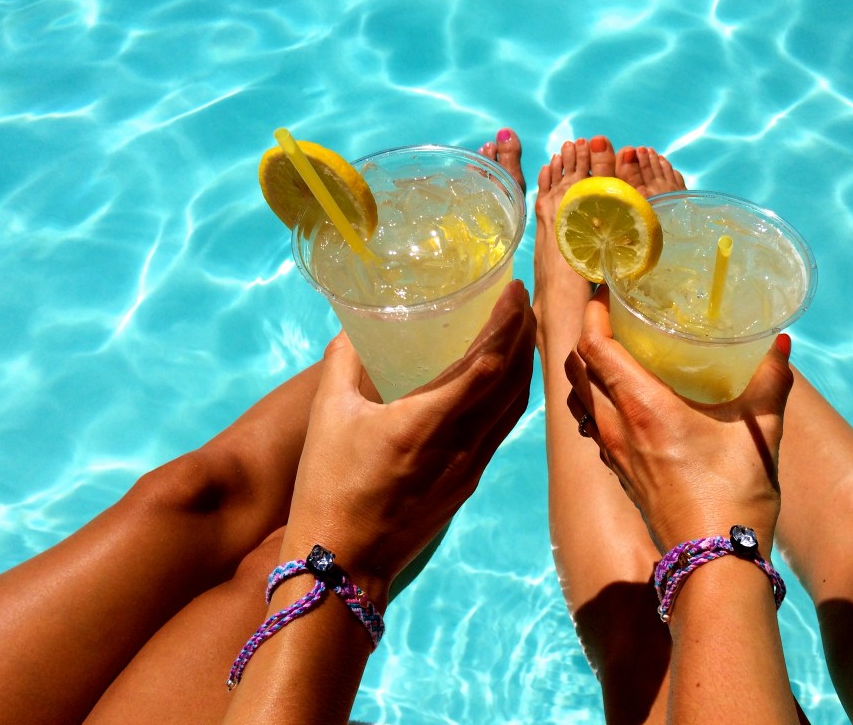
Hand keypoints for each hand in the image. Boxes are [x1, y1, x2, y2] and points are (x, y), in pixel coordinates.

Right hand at [284, 280, 535, 606]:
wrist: (343, 562)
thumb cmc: (329, 486)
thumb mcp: (328, 415)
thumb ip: (344, 363)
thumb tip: (353, 327)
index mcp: (429, 421)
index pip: (490, 361)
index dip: (509, 321)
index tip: (513, 290)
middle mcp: (462, 442)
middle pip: (514, 379)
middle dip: (525, 333)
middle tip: (520, 300)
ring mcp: (471, 465)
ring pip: (516, 405)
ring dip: (524, 364)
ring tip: (519, 331)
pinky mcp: (470, 483)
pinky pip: (503, 428)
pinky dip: (513, 394)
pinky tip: (503, 381)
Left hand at [564, 287, 792, 552]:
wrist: (713, 563)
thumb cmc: (734, 497)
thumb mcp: (759, 434)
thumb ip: (770, 383)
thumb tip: (781, 344)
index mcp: (642, 407)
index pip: (595, 348)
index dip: (593, 315)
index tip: (604, 293)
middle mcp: (616, 427)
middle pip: (577, 369)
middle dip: (584, 336)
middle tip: (607, 315)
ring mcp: (612, 454)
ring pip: (578, 399)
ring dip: (582, 370)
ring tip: (607, 351)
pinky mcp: (618, 474)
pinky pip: (591, 426)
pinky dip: (592, 402)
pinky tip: (618, 401)